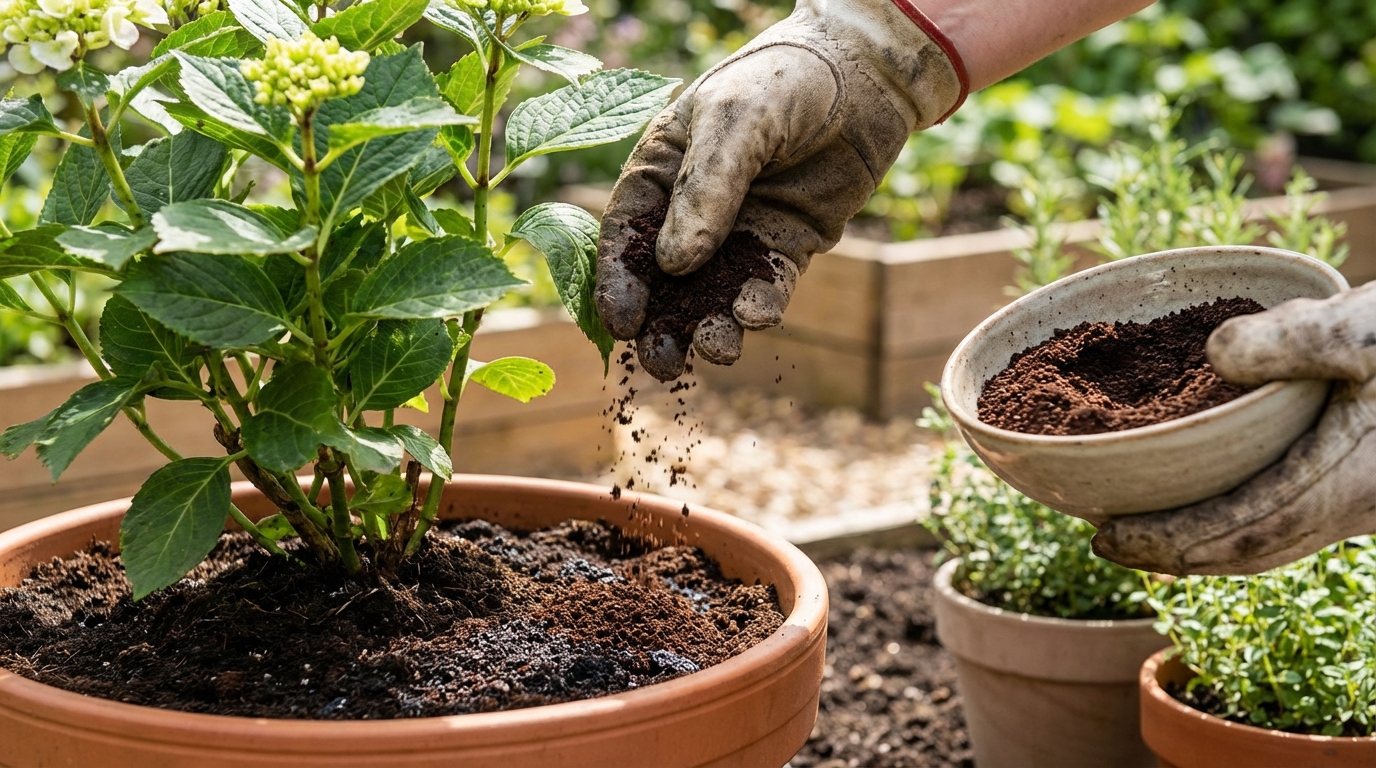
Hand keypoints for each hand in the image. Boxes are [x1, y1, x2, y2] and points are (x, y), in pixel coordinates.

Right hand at [594, 0, 965, 380]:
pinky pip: (765, 286)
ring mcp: (739, 232)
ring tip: (715, 348)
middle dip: (661, 323)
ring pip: (714, 294)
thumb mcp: (734, 120)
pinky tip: (758, 314)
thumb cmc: (783, 80)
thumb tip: (676, 265)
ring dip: (709, 327)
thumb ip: (705, 189)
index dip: (620, 281)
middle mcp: (692, 210)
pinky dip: (759, 307)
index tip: (622, 323)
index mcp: (660, 172)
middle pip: (664, 280)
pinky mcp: (785, 246)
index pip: (628, 235)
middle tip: (661, 360)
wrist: (865, 76)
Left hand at [1093, 282, 1375, 574]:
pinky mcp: (1368, 489)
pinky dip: (1241, 522)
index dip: (1168, 543)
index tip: (1102, 539)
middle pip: (1250, 552)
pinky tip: (1212, 495)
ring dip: (1206, 543)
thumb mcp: (1371, 325)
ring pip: (1274, 543)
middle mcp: (1357, 510)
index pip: (1240, 532)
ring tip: (1145, 528)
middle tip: (1106, 544)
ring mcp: (1367, 506)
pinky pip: (1294, 523)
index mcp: (1348, 482)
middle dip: (1175, 554)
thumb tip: (1215, 354)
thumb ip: (1298, 338)